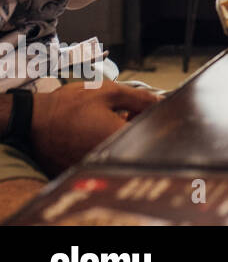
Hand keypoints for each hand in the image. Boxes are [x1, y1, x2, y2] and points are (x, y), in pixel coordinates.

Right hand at [29, 81, 159, 172]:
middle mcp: (104, 156)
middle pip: (131, 143)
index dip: (145, 119)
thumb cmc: (68, 104)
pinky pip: (97, 157)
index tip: (139, 111)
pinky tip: (91, 132)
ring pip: (114, 150)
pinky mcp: (78, 168)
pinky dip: (98, 145)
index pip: (145, 132)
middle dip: (130, 127)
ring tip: (101, 121)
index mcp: (115, 137)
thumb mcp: (109, 92)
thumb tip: (159, 102)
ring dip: (114, 135)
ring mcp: (90, 165)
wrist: (33, 117)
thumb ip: (139, 98)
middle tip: (119, 113)